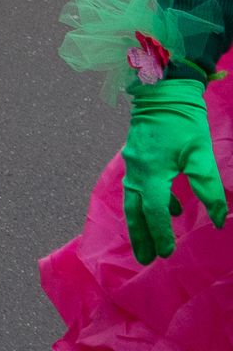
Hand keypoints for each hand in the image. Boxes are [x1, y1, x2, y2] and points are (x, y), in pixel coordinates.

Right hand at [124, 78, 226, 263]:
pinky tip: (165, 208)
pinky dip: (146, 203)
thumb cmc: (184, 121)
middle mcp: (136, 170)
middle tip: (144, 260)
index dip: (160, 234)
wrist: (163, 90)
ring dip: (139, 224)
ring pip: (131, 200)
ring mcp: (133, 163)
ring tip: (146, 244)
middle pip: (133, 210)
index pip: (152, 210)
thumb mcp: (201, 154)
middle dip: (140, 236)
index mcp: (151, 171)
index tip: (169, 253)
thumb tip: (219, 220)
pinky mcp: (136, 156)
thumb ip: (208, 188)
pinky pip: (137, 186)